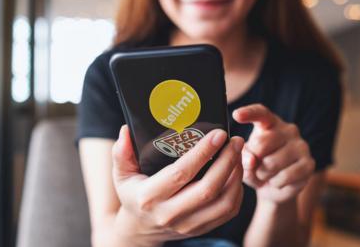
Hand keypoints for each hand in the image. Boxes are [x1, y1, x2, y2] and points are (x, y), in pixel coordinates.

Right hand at [111, 125, 244, 246]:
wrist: (140, 229)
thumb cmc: (133, 194)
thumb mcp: (121, 174)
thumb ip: (121, 153)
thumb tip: (126, 130)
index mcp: (150, 197)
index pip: (181, 173)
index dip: (202, 153)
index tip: (218, 134)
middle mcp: (170, 214)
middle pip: (208, 189)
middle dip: (227, 162)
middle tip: (235, 141)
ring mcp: (187, 225)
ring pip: (223, 203)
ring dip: (236, 176)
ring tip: (238, 154)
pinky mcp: (201, 229)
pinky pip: (228, 212)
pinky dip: (237, 192)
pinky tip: (236, 173)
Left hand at [232, 104, 314, 204]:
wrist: (274, 187)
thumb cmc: (256, 166)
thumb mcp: (244, 160)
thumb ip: (244, 157)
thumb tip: (252, 161)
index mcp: (270, 123)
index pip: (261, 113)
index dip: (248, 113)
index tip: (236, 115)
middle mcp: (288, 130)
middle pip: (261, 143)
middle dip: (253, 160)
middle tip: (256, 166)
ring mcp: (301, 146)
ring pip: (272, 163)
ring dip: (263, 174)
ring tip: (266, 174)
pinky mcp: (309, 164)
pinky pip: (285, 176)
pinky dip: (276, 183)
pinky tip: (277, 181)